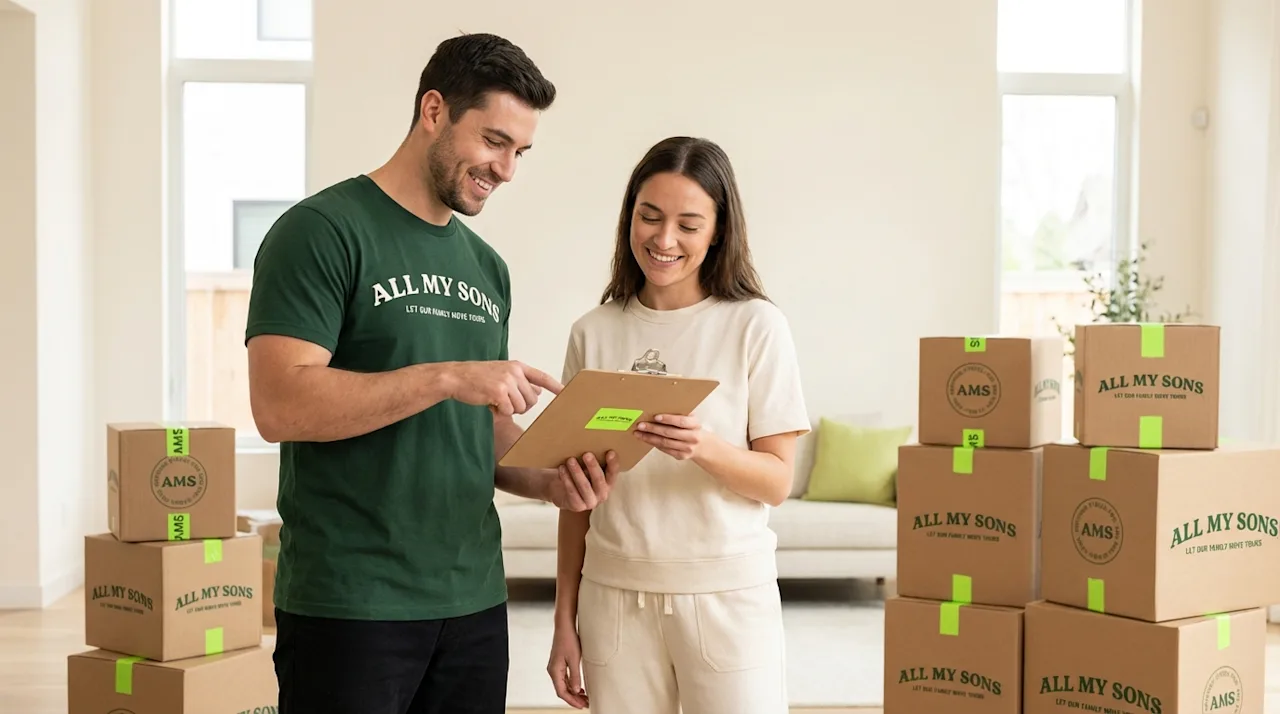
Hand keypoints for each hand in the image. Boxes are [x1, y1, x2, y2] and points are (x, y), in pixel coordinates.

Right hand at [446, 360, 562, 416]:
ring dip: (509, 410)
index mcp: (517, 366)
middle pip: (532, 400)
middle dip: (520, 406)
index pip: (541, 376)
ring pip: (521, 407)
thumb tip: (537, 391)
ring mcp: (507, 381)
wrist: (456, 377)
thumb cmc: (477, 377)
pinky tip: (490, 404)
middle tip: (505, 402)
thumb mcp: (501, 374)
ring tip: (496, 401)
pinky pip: (508, 411)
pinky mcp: (499, 392)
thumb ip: (520, 382)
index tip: (565, 392)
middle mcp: (515, 372)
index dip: (555, 386)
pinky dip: (500, 412)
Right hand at [547, 624, 588, 707]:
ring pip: (563, 685)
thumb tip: (575, 690)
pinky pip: (564, 679)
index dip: (571, 701)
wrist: (564, 626)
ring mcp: (555, 667)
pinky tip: (579, 688)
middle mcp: (553, 670)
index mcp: (554, 671)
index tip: (581, 705)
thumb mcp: (574, 659)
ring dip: (573, 692)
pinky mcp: (559, 663)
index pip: (561, 692)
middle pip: (562, 690)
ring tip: (584, 697)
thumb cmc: (568, 640)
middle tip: (585, 703)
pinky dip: (571, 685)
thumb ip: (575, 676)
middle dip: (573, 698)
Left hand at [548, 451, 617, 510]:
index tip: (610, 452)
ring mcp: (591, 502)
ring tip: (570, 460)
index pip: (613, 473)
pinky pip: (572, 493)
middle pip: (599, 480)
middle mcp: (602, 494)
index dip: (613, 464)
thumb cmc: (578, 475)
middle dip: (593, 466)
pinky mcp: (578, 506)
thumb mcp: (586, 468)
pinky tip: (562, 469)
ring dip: (577, 472)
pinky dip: (567, 480)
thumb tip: (591, 442)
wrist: (560, 491)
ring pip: (584, 486)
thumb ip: (591, 461)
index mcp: (608, 483)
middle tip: (587, 454)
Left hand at [635, 414, 712, 460]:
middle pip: (670, 433)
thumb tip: (658, 406)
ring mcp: (687, 448)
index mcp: (695, 424)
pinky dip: (654, 443)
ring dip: (649, 438)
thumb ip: (679, 413)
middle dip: (653, 428)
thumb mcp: (691, 418)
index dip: (668, 419)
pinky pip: (665, 449)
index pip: (681, 421)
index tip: (655, 417)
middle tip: (640, 425)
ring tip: (638, 433)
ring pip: (665, 443)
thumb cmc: (692, 428)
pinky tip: (646, 439)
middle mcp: (692, 437)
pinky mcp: (681, 456)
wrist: (702, 445)